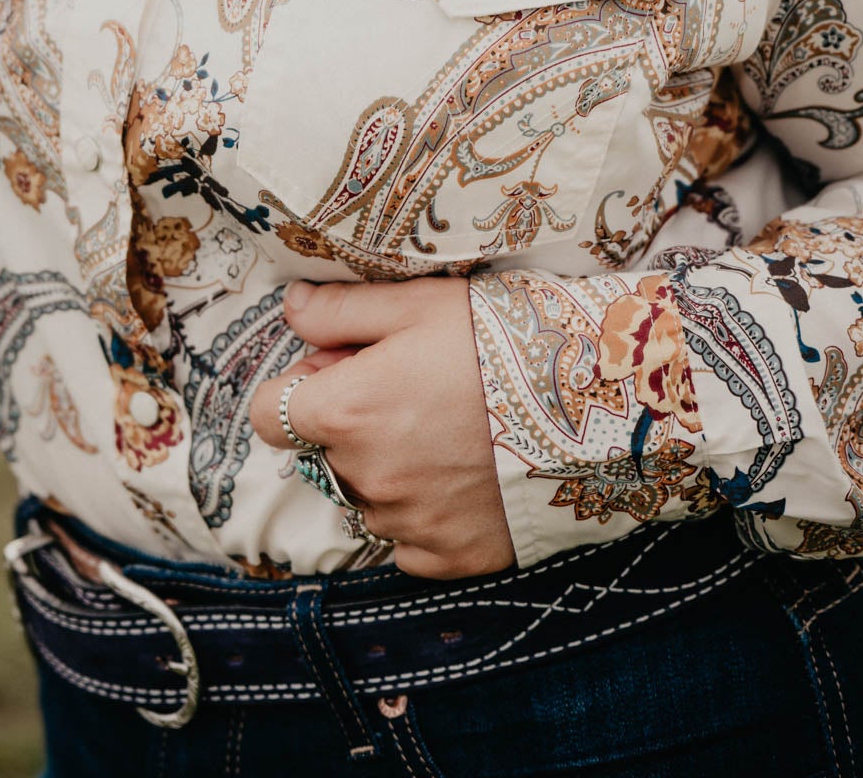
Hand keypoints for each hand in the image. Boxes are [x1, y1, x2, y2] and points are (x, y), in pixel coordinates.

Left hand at [250, 276, 515, 578]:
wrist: (592, 404)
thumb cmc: (500, 342)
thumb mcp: (417, 305)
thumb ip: (341, 311)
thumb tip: (291, 308)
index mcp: (347, 412)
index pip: (270, 414)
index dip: (298, 388)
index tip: (336, 373)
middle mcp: (367, 477)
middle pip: (323, 453)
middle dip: (348, 425)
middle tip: (407, 391)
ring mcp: (408, 525)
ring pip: (367, 497)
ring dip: (386, 470)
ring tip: (445, 432)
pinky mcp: (450, 558)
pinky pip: (409, 542)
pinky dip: (423, 515)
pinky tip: (462, 478)